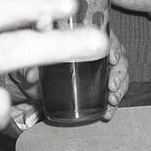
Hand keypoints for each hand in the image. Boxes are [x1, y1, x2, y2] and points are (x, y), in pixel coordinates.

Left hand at [15, 30, 130, 123]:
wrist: (31, 88)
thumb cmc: (34, 69)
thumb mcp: (31, 64)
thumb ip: (31, 66)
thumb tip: (31, 75)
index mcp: (84, 41)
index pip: (106, 38)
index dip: (114, 47)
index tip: (113, 59)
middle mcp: (96, 54)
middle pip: (118, 58)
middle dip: (119, 73)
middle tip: (112, 85)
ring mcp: (99, 71)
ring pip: (118, 75)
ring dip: (119, 88)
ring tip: (112, 100)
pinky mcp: (98, 88)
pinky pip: (112, 93)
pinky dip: (112, 104)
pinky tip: (108, 112)